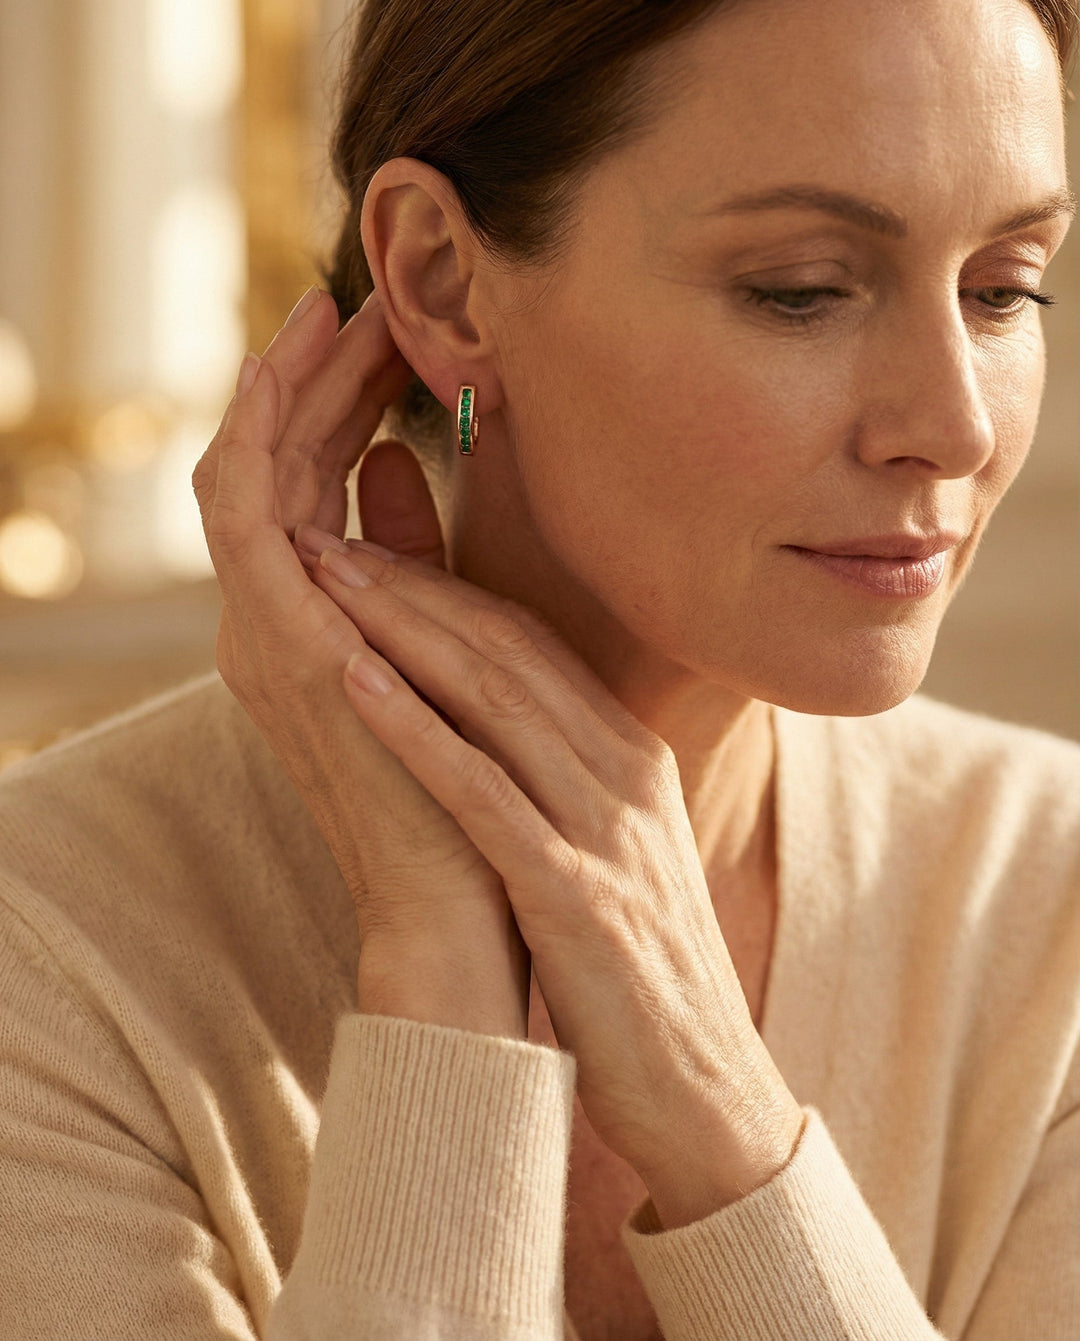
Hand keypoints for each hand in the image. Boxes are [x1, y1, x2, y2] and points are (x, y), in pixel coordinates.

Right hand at [191, 290, 528, 1035]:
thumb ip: (412, 562)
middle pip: (276, 471)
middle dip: (313, 381)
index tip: (391, 336)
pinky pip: (246, 522)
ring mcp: (267, 637)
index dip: (342, 406)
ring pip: (248, 476)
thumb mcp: (441, 651)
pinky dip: (264, 442)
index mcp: (315, 628)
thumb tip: (399, 467)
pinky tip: (301, 372)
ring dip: (285, 389)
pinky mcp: (280, 649)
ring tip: (334, 308)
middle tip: (357, 297)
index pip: (312, 490)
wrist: (466, 905)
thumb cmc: (471, 790)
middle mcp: (273, 626)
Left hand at [299, 536, 803, 1222]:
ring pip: (496, 698)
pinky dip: (416, 731)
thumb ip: (561, 777)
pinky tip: (353, 681)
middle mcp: (625, 775)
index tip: (366, 552)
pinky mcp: (580, 898)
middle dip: (410, 586)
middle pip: (507, 650)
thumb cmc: (635, 971)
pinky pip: (486, 794)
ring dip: (403, 631)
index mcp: (629, 757)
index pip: (528, 645)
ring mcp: (607, 832)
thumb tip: (492, 724)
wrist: (703, 1090)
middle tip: (325, 537)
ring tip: (324, 579)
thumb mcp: (606, 850)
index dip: (443, 590)